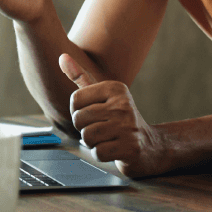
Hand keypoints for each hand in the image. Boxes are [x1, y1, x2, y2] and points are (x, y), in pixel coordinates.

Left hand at [60, 54, 166, 177]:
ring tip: (109, 138)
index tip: (95, 113)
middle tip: (103, 128)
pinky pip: (98, 153)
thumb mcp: (103, 95)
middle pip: (79, 119)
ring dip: (94, 142)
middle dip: (85, 128)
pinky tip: (115, 148)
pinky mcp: (130, 146)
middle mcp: (123, 104)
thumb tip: (62, 57)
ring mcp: (127, 125)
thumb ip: (81, 77)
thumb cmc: (120, 119)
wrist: (149, 144)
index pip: (75, 99)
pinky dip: (103, 154)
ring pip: (87, 137)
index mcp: (115, 88)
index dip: (79, 111)